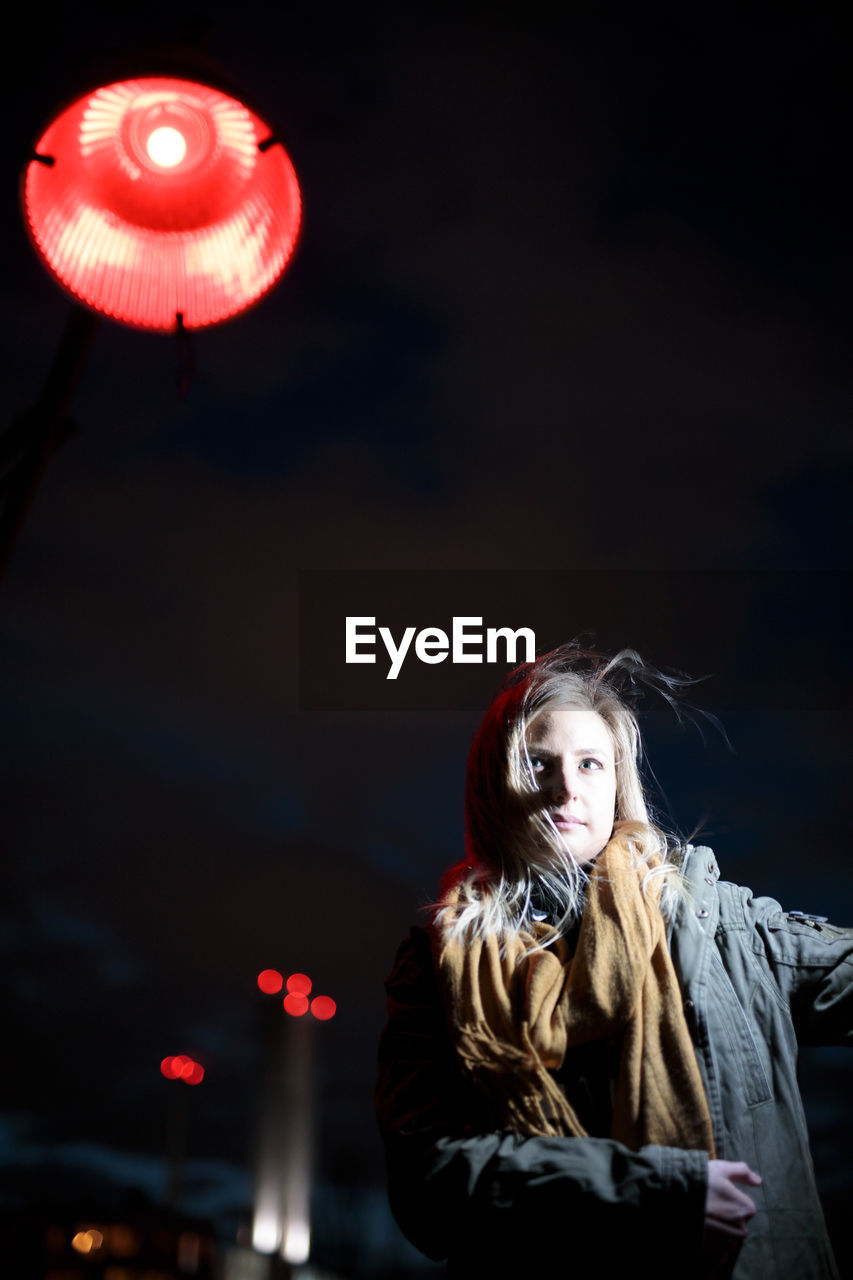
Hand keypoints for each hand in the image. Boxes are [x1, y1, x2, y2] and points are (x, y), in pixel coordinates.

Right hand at [701, 1160, 761, 1277]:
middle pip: (735, 1223)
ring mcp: (729, 1244)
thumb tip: (758, 1181)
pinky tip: (698, 1232)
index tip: (714, 1195)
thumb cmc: (699, 1181)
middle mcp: (741, 1229)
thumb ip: (742, 1172)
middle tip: (705, 1207)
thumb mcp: (721, 1169)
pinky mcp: (715, 1256)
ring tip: (700, 1219)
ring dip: (716, 1231)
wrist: (674, 1199)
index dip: (727, 1199)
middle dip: (723, 1216)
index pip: (743, 1206)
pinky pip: (716, 1253)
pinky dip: (709, 1245)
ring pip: (726, 1237)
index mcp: (745, 1208)